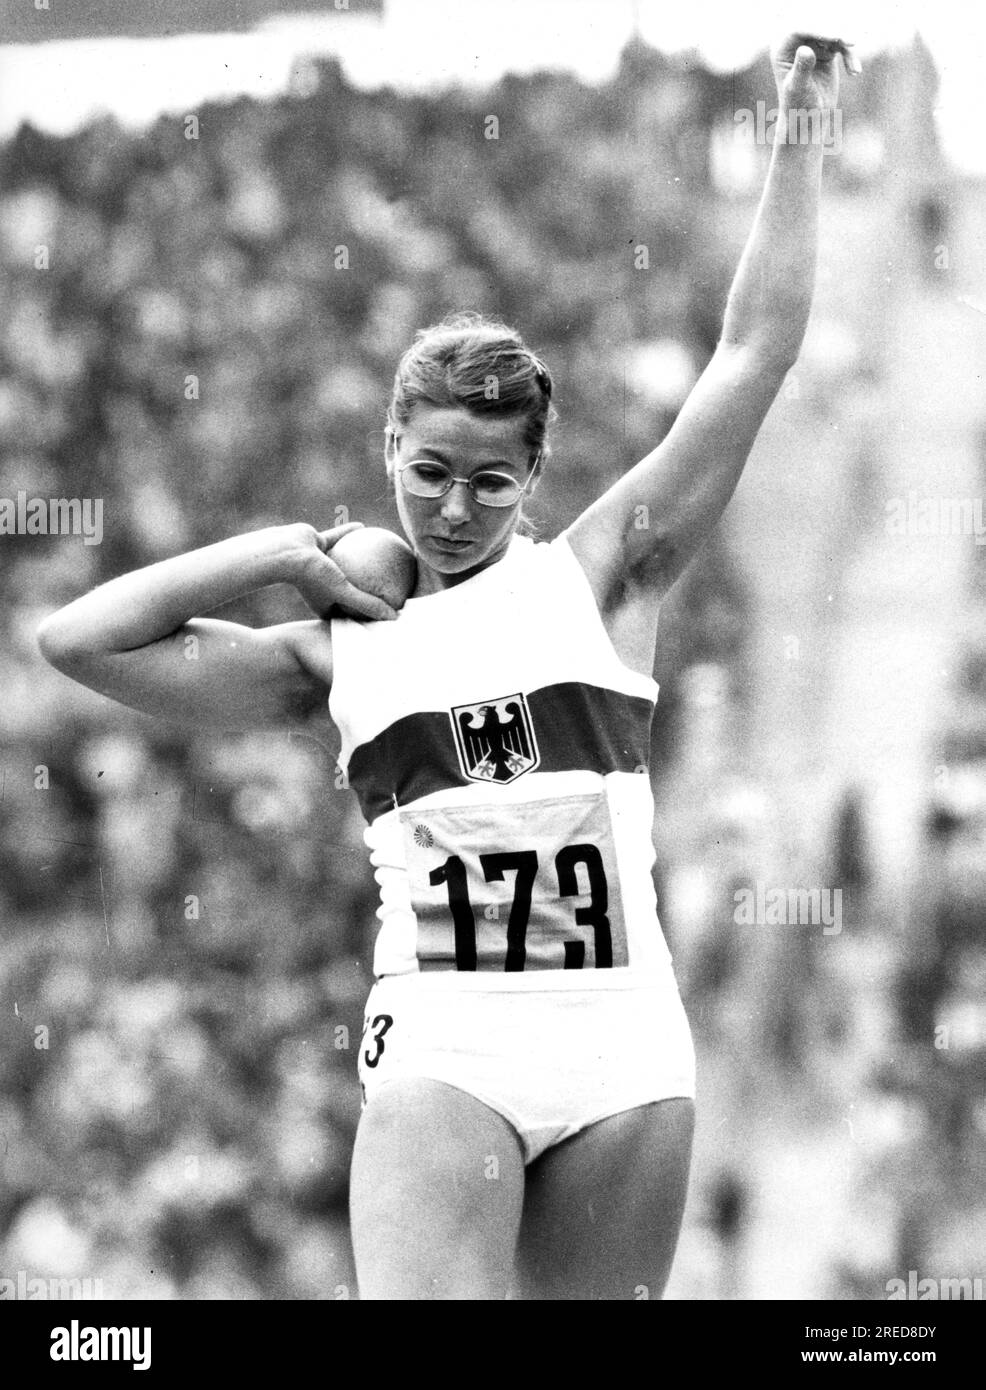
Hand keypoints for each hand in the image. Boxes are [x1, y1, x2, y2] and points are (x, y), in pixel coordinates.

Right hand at [284, 521, 398, 621]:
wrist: (285, 551)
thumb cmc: (312, 575)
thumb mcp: (345, 593)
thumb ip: (368, 605)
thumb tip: (395, 618)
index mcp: (324, 603)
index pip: (349, 612)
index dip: (363, 615)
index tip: (382, 613)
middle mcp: (321, 586)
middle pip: (349, 588)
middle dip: (365, 588)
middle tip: (385, 586)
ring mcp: (319, 565)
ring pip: (345, 562)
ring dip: (359, 560)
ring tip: (379, 557)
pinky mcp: (316, 546)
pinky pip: (338, 539)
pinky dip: (349, 534)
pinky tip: (365, 527)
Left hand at [771, 34, 860, 113]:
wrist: (806, 121)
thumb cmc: (797, 108)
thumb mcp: (798, 88)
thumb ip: (802, 68)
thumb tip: (806, 50)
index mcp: (782, 48)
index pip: (800, 30)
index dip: (819, 30)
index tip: (837, 37)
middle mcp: (795, 43)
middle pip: (818, 28)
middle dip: (837, 32)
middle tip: (852, 41)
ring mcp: (812, 45)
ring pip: (833, 34)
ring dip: (846, 44)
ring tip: (854, 58)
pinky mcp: (826, 52)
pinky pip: (842, 45)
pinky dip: (850, 56)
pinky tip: (854, 72)